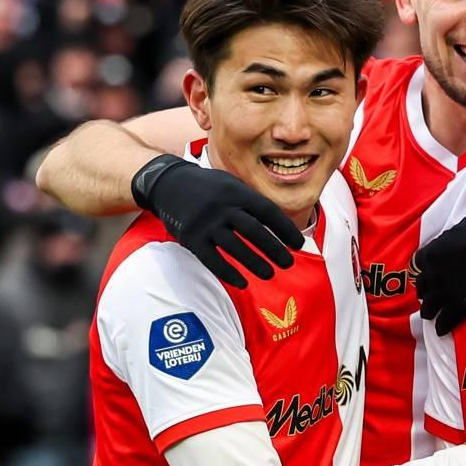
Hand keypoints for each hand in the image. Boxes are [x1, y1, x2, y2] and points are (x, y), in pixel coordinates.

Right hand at [132, 154, 304, 289]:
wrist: (168, 183)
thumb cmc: (208, 187)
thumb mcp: (231, 184)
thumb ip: (252, 201)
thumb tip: (281, 224)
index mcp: (237, 192)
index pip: (267, 212)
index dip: (285, 229)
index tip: (298, 244)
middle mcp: (222, 207)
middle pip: (254, 231)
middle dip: (274, 249)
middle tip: (288, 263)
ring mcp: (206, 223)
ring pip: (235, 247)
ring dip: (255, 263)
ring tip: (269, 274)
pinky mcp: (191, 238)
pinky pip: (212, 259)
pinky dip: (228, 273)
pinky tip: (243, 282)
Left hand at [416, 204, 465, 334]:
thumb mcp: (459, 228)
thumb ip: (449, 239)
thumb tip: (451, 240)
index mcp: (431, 254)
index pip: (417, 266)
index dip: (424, 272)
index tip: (428, 276)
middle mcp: (432, 275)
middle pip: (422, 290)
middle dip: (426, 293)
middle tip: (432, 298)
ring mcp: (444, 293)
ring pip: (428, 309)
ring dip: (430, 312)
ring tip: (433, 317)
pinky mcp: (458, 307)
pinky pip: (444, 322)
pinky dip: (442, 327)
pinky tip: (442, 330)